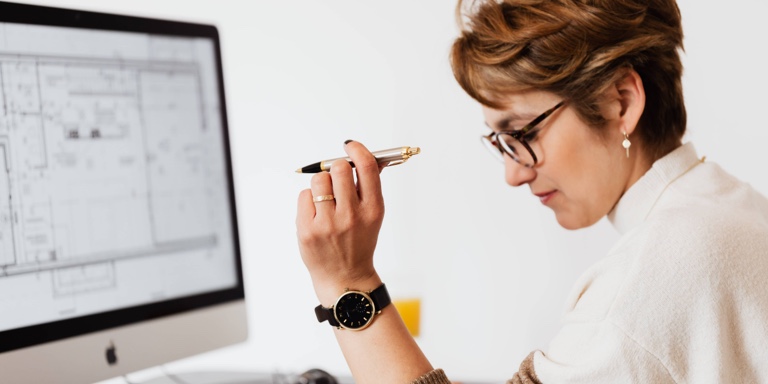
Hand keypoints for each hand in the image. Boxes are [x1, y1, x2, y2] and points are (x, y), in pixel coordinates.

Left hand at [296, 141, 384, 303]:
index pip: (366, 167)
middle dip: (336, 168)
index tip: (349, 146)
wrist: (344, 277)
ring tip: (326, 201)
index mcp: (373, 209)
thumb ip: (369, 186)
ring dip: (321, 185)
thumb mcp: (373, 216)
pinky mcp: (308, 230)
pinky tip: (316, 215)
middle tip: (336, 178)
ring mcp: (328, 224)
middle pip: (339, 169)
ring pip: (319, 180)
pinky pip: (304, 196)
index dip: (357, 150)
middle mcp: (352, 216)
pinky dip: (309, 201)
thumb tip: (365, 155)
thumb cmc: (359, 241)